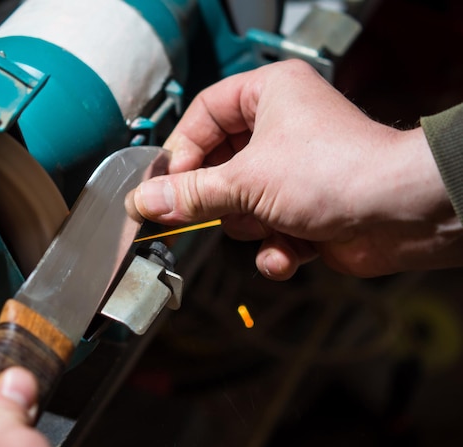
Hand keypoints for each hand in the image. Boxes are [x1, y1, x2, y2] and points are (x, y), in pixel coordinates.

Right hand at [133, 59, 462, 278]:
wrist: (402, 214)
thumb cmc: (335, 171)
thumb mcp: (246, 180)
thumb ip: (191, 194)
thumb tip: (143, 202)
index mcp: (267, 95)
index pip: (203, 118)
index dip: (180, 153)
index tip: (161, 187)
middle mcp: (280, 128)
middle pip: (218, 166)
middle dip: (218, 200)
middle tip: (198, 216)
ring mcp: (293, 172)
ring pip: (240, 206)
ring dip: (252, 225)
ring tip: (271, 224)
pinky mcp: (305, 209)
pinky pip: (268, 231)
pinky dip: (276, 248)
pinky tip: (290, 251)